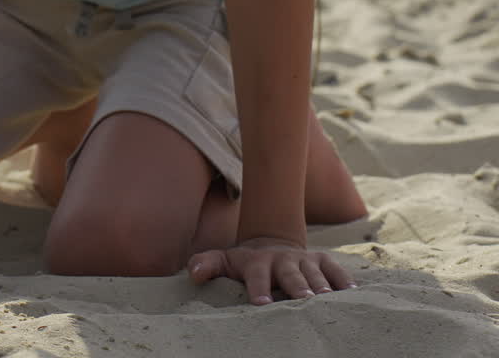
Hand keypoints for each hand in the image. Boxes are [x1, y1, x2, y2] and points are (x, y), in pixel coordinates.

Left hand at [188, 237, 356, 305]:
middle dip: (297, 286)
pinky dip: (345, 281)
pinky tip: (353, 293)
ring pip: (316, 273)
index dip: (258, 288)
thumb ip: (207, 264)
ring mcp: (305, 259)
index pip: (257, 276)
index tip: (261, 303)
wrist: (272, 243)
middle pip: (290, 274)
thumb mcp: (224, 260)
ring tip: (327, 298)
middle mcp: (284, 259)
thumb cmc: (246, 262)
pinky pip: (337, 271)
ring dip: (323, 285)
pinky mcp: (324, 260)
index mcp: (258, 262)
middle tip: (304, 299)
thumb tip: (193, 273)